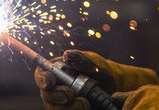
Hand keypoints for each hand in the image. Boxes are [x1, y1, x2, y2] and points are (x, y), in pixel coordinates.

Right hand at [35, 50, 158, 109]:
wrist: (116, 88)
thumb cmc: (104, 71)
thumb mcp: (95, 62)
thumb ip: (82, 58)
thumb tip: (66, 55)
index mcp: (59, 70)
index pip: (41, 73)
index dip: (42, 78)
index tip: (50, 82)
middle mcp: (57, 86)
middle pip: (46, 94)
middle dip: (57, 96)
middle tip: (72, 95)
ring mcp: (62, 101)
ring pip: (54, 108)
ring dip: (69, 108)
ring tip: (86, 103)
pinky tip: (87, 108)